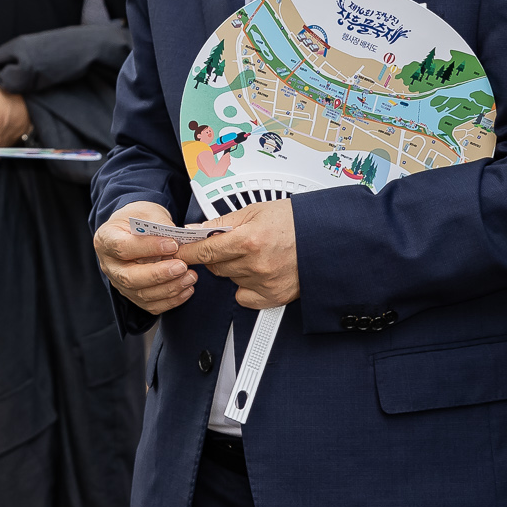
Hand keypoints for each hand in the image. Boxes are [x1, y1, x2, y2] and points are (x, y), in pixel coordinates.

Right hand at [94, 201, 197, 316]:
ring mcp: (119, 282)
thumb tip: (177, 241)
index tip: (172, 245)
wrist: (134, 230)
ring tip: (190, 276)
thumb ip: (160, 226)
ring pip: (141, 294)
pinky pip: (151, 305)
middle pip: (129, 277)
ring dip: (169, 288)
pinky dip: (171, 300)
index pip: (123, 248)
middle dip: (159, 275)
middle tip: (182, 266)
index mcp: (106, 239)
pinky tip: (186, 289)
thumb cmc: (139, 220)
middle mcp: (109, 265)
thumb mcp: (147, 212)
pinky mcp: (133, 294)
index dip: (148, 248)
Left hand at [178, 200, 299, 309]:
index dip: (189, 251)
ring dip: (233, 268)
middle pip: (215, 267)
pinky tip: (256, 273)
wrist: (325, 238)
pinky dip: (244, 287)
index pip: (206, 250)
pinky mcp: (273, 296)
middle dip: (215, 256)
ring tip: (254, 254)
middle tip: (230, 245)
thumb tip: (197, 229)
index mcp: (250, 240)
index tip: (181, 251)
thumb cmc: (295, 221)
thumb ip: (223, 221)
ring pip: (230, 279)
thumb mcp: (256, 210)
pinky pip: (243, 297)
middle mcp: (256, 264)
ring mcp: (264, 283)